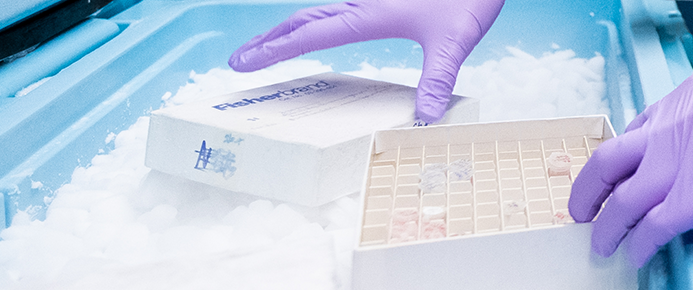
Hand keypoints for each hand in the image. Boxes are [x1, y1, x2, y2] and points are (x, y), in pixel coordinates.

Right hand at [227, 0, 503, 122]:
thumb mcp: (455, 40)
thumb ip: (437, 78)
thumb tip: (426, 118)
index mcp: (368, 15)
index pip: (309, 35)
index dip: (273, 50)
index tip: (244, 62)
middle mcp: (360, 3)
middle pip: (300, 21)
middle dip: (267, 42)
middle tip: (237, 60)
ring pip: (314, 12)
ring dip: (285, 30)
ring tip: (263, 47)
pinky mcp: (378, 0)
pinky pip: (332, 10)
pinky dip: (310, 22)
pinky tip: (312, 29)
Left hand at [570, 70, 692, 266]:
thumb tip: (682, 154)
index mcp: (687, 97)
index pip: (636, 130)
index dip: (619, 161)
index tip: (611, 179)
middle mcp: (675, 126)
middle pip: (607, 160)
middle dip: (585, 190)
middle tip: (578, 211)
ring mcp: (682, 162)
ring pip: (621, 199)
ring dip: (604, 227)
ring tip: (601, 244)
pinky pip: (651, 226)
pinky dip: (637, 244)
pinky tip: (635, 253)